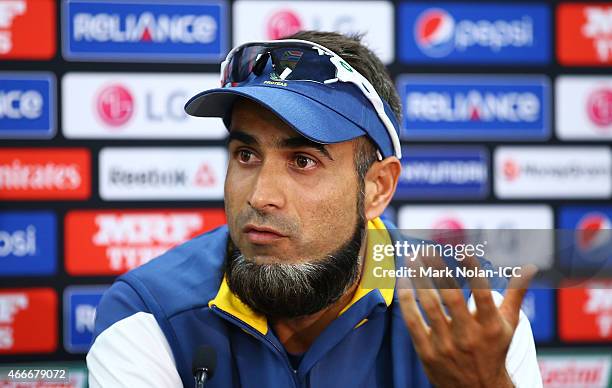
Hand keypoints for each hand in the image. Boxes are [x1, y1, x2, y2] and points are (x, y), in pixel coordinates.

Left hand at [398, 258, 535, 387]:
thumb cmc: (494, 350)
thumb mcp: (508, 325)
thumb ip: (516, 294)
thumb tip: (530, 267)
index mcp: (491, 326)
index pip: (483, 294)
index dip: (473, 271)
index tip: (463, 250)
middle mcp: (469, 336)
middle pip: (451, 297)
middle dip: (437, 270)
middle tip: (426, 250)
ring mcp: (446, 345)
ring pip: (429, 306)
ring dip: (419, 280)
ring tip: (411, 259)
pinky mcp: (427, 352)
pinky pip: (413, 321)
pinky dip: (407, 301)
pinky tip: (403, 283)